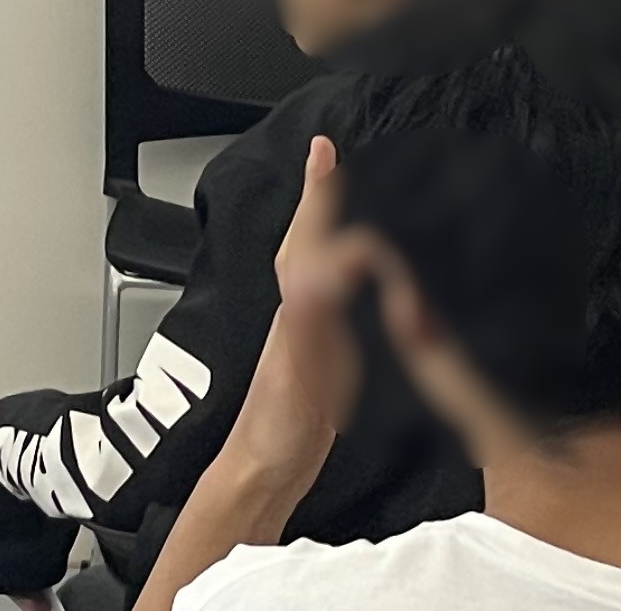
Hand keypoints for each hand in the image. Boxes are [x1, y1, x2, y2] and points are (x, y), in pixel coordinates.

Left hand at [232, 135, 372, 485]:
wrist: (262, 471)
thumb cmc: (276, 428)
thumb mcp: (298, 371)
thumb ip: (307, 321)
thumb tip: (316, 268)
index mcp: (297, 302)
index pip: (310, 233)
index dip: (320, 192)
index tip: (327, 149)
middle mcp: (300, 308)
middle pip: (311, 239)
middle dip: (324, 197)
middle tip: (333, 156)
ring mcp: (310, 330)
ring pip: (322, 264)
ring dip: (333, 227)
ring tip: (346, 197)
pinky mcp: (323, 355)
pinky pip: (339, 299)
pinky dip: (351, 276)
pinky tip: (358, 280)